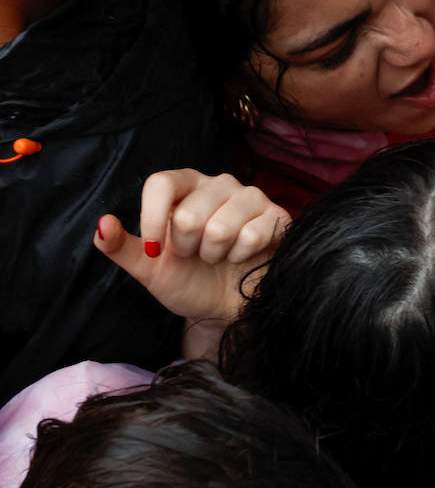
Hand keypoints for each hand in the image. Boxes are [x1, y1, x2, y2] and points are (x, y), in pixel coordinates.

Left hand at [94, 169, 288, 323]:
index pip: (162, 182)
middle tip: (195, 255)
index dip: (152, 218)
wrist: (225, 308)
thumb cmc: (189, 281)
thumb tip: (102, 224)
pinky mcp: (277, 215)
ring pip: (220, 226)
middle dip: (187, 247)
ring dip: (214, 254)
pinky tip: (243, 257)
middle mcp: (219, 184)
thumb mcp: (148, 268)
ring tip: (218, 257)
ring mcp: (251, 197)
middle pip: (188, 213)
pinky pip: (251, 235)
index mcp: (186, 187)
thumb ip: (121, 247)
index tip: (154, 250)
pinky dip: (240, 256)